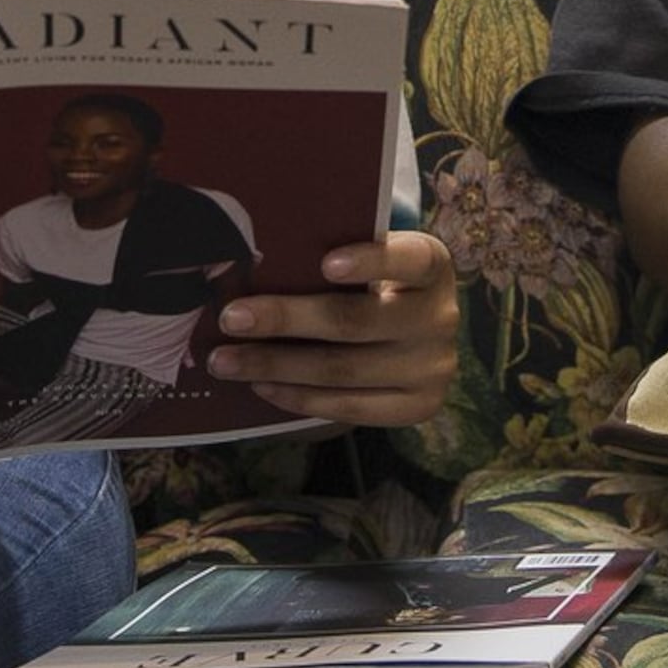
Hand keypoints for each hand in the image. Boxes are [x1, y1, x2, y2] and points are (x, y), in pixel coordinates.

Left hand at [209, 232, 460, 425]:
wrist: (418, 336)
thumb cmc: (378, 283)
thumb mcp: (374, 260)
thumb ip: (338, 259)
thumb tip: (258, 265)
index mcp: (433, 265)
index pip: (408, 259)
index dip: (370, 261)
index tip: (325, 263)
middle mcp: (441, 317)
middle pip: (356, 321)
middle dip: (287, 319)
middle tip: (231, 318)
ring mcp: (433, 367)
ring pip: (345, 370)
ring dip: (277, 366)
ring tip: (226, 361)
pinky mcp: (420, 407)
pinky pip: (350, 407)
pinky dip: (300, 397)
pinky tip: (262, 385)